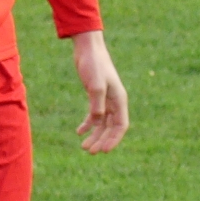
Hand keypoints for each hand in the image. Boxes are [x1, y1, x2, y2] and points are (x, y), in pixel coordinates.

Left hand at [71, 30, 128, 152]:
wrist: (87, 49)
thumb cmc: (94, 64)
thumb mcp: (95, 85)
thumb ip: (97, 103)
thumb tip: (97, 120)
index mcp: (119, 100)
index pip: (121, 125)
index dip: (114, 139)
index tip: (103, 151)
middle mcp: (115, 102)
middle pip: (111, 127)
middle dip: (102, 141)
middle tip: (89, 151)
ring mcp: (105, 99)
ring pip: (102, 123)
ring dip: (94, 135)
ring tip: (83, 146)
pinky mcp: (95, 95)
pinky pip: (94, 115)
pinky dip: (88, 124)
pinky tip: (79, 131)